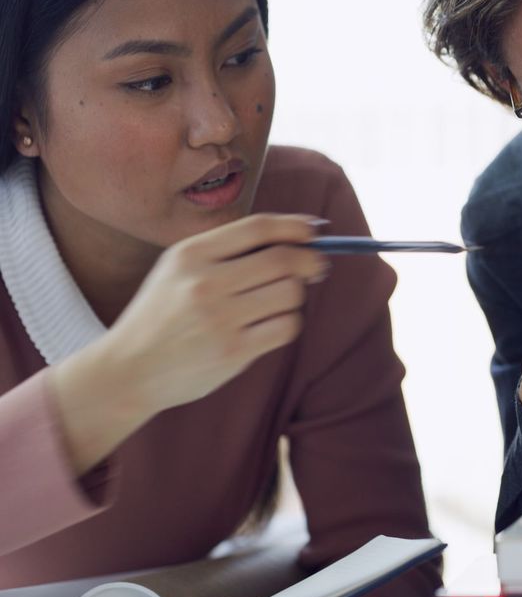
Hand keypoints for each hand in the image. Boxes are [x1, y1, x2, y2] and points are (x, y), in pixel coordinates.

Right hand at [51, 213, 328, 472]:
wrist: (128, 369)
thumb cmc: (164, 314)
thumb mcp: (178, 270)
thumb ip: (228, 250)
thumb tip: (301, 235)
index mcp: (190, 254)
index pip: (258, 227)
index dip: (295, 226)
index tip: (314, 232)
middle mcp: (204, 283)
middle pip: (283, 260)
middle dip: (311, 260)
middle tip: (317, 267)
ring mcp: (218, 319)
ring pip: (291, 294)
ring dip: (296, 296)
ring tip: (279, 301)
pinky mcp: (232, 351)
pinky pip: (287, 327)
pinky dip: (289, 323)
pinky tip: (273, 324)